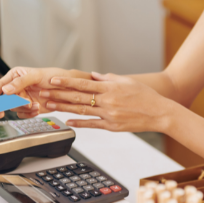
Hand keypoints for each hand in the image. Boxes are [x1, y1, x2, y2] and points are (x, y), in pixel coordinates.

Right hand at [0, 67, 89, 118]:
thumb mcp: (36, 76)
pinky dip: (29, 114)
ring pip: (14, 108)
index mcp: (14, 76)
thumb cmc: (53, 77)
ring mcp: (22, 98)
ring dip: (24, 108)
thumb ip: (20, 82)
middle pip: (5, 100)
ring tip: (35, 105)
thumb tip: (5, 89)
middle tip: (23, 103)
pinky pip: (22, 114)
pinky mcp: (28, 108)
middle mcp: (16, 88)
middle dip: (14, 103)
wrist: (67, 89)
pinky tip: (37, 109)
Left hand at [39, 72, 178, 132]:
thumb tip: (94, 75)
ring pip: (82, 110)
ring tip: (49, 105)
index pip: (83, 83)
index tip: (53, 80)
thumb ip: (109, 78)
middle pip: (78, 97)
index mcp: (110, 87)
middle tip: (43, 92)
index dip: (67, 82)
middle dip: (58, 94)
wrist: (160, 113)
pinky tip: (68, 121)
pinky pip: (92, 124)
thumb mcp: (128, 81)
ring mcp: (109, 115)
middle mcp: (108, 101)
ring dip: (63, 108)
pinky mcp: (112, 127)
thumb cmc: (146, 96)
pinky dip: (79, 123)